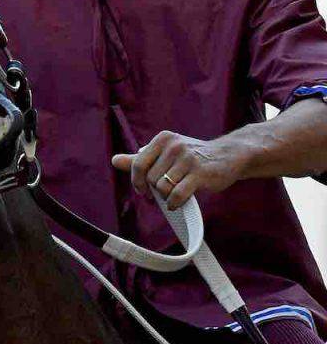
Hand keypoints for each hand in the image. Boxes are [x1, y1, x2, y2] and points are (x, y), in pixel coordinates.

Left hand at [112, 131, 246, 209]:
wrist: (229, 155)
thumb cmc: (193, 157)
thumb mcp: (165, 153)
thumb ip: (140, 159)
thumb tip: (115, 161)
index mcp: (162, 139)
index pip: (138, 163)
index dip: (137, 181)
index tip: (143, 191)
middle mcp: (173, 146)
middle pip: (151, 179)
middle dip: (156, 190)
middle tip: (165, 193)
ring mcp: (187, 159)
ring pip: (163, 188)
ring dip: (166, 197)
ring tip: (175, 194)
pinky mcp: (200, 173)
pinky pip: (177, 195)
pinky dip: (174, 203)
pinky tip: (177, 204)